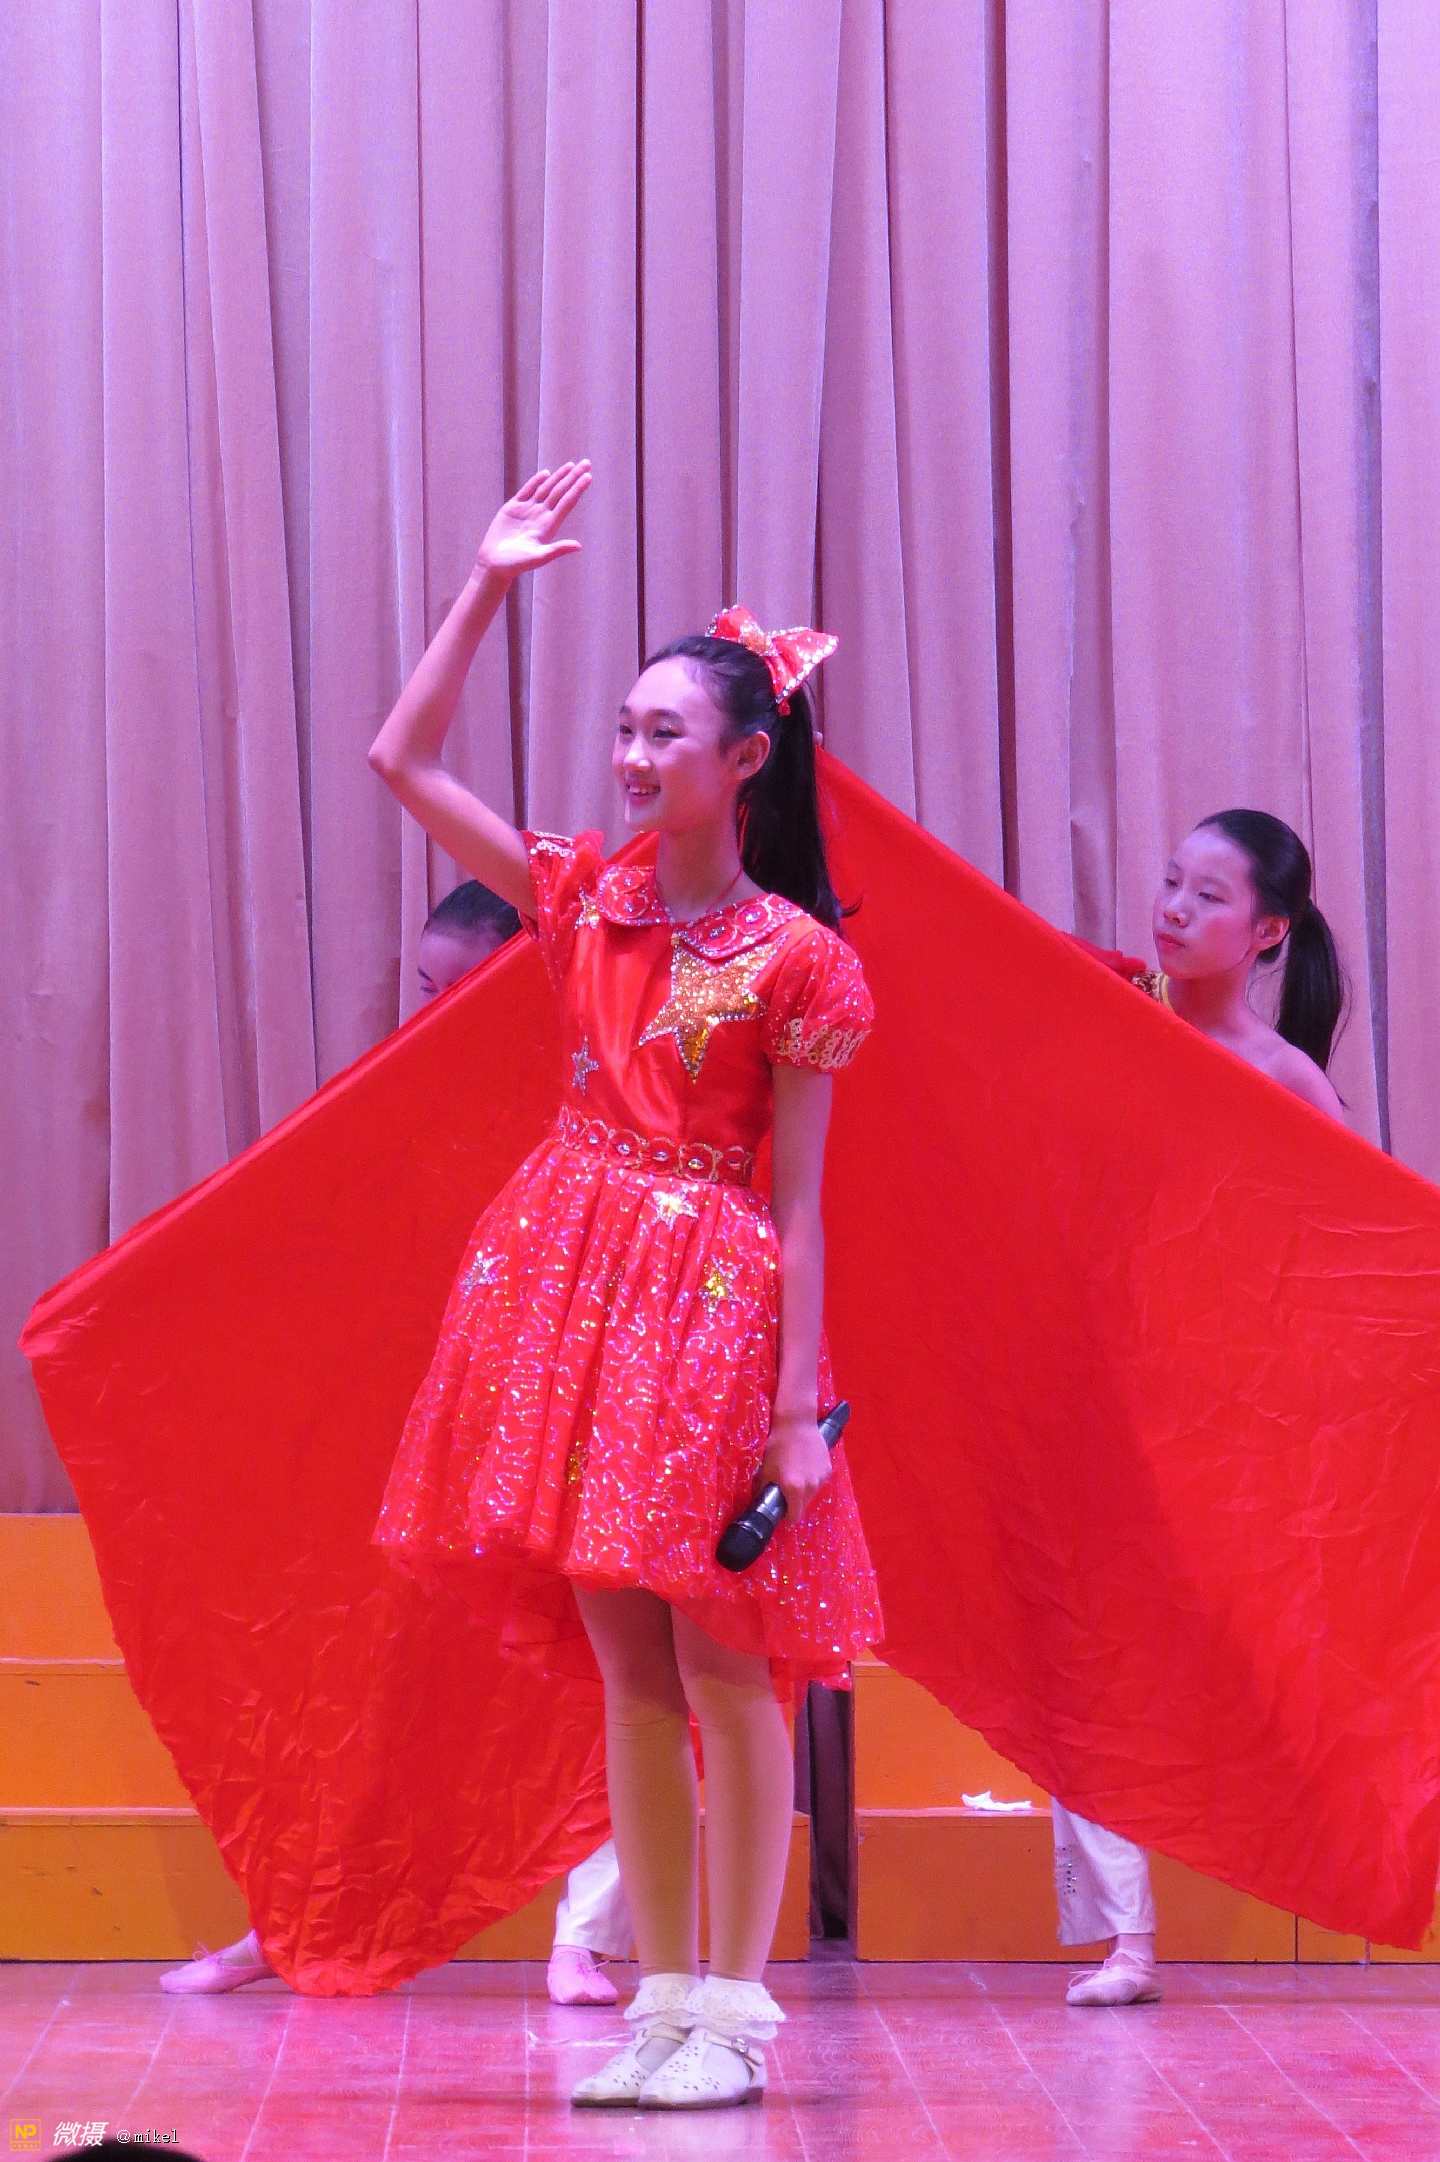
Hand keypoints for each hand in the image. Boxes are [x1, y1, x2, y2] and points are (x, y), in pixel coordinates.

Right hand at [475, 461, 591, 581]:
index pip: (567, 502)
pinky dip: (536, 482)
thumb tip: (579, 546)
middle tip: (586, 463)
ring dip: (558, 477)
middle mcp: (541, 516)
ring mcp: (527, 510)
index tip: (588, 476)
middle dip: (573, 477)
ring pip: (546, 489)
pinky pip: (527, 491)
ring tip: (570, 465)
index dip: (577, 489)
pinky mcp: (513, 508)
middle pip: (560, 492)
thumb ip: (558, 549)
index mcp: (549, 526)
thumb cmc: (516, 564)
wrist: (494, 563)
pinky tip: (546, 474)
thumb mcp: (539, 557)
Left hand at [757, 1410, 832, 1523]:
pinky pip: (818, 1481)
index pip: (794, 1517)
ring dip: (804, 1490)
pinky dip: (812, 1478)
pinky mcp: (828, 1468)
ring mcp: (821, 1478)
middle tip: (785, 1488)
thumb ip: (763, 1489)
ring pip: (812, 1494)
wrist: (797, 1423)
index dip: (786, 1515)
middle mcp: (811, 1487)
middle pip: (804, 1506)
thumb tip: (760, 1501)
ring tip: (796, 1472)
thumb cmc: (777, 1445)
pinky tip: (805, 1464)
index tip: (780, 1507)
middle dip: (794, 1502)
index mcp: (794, 1489)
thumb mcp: (765, 1469)